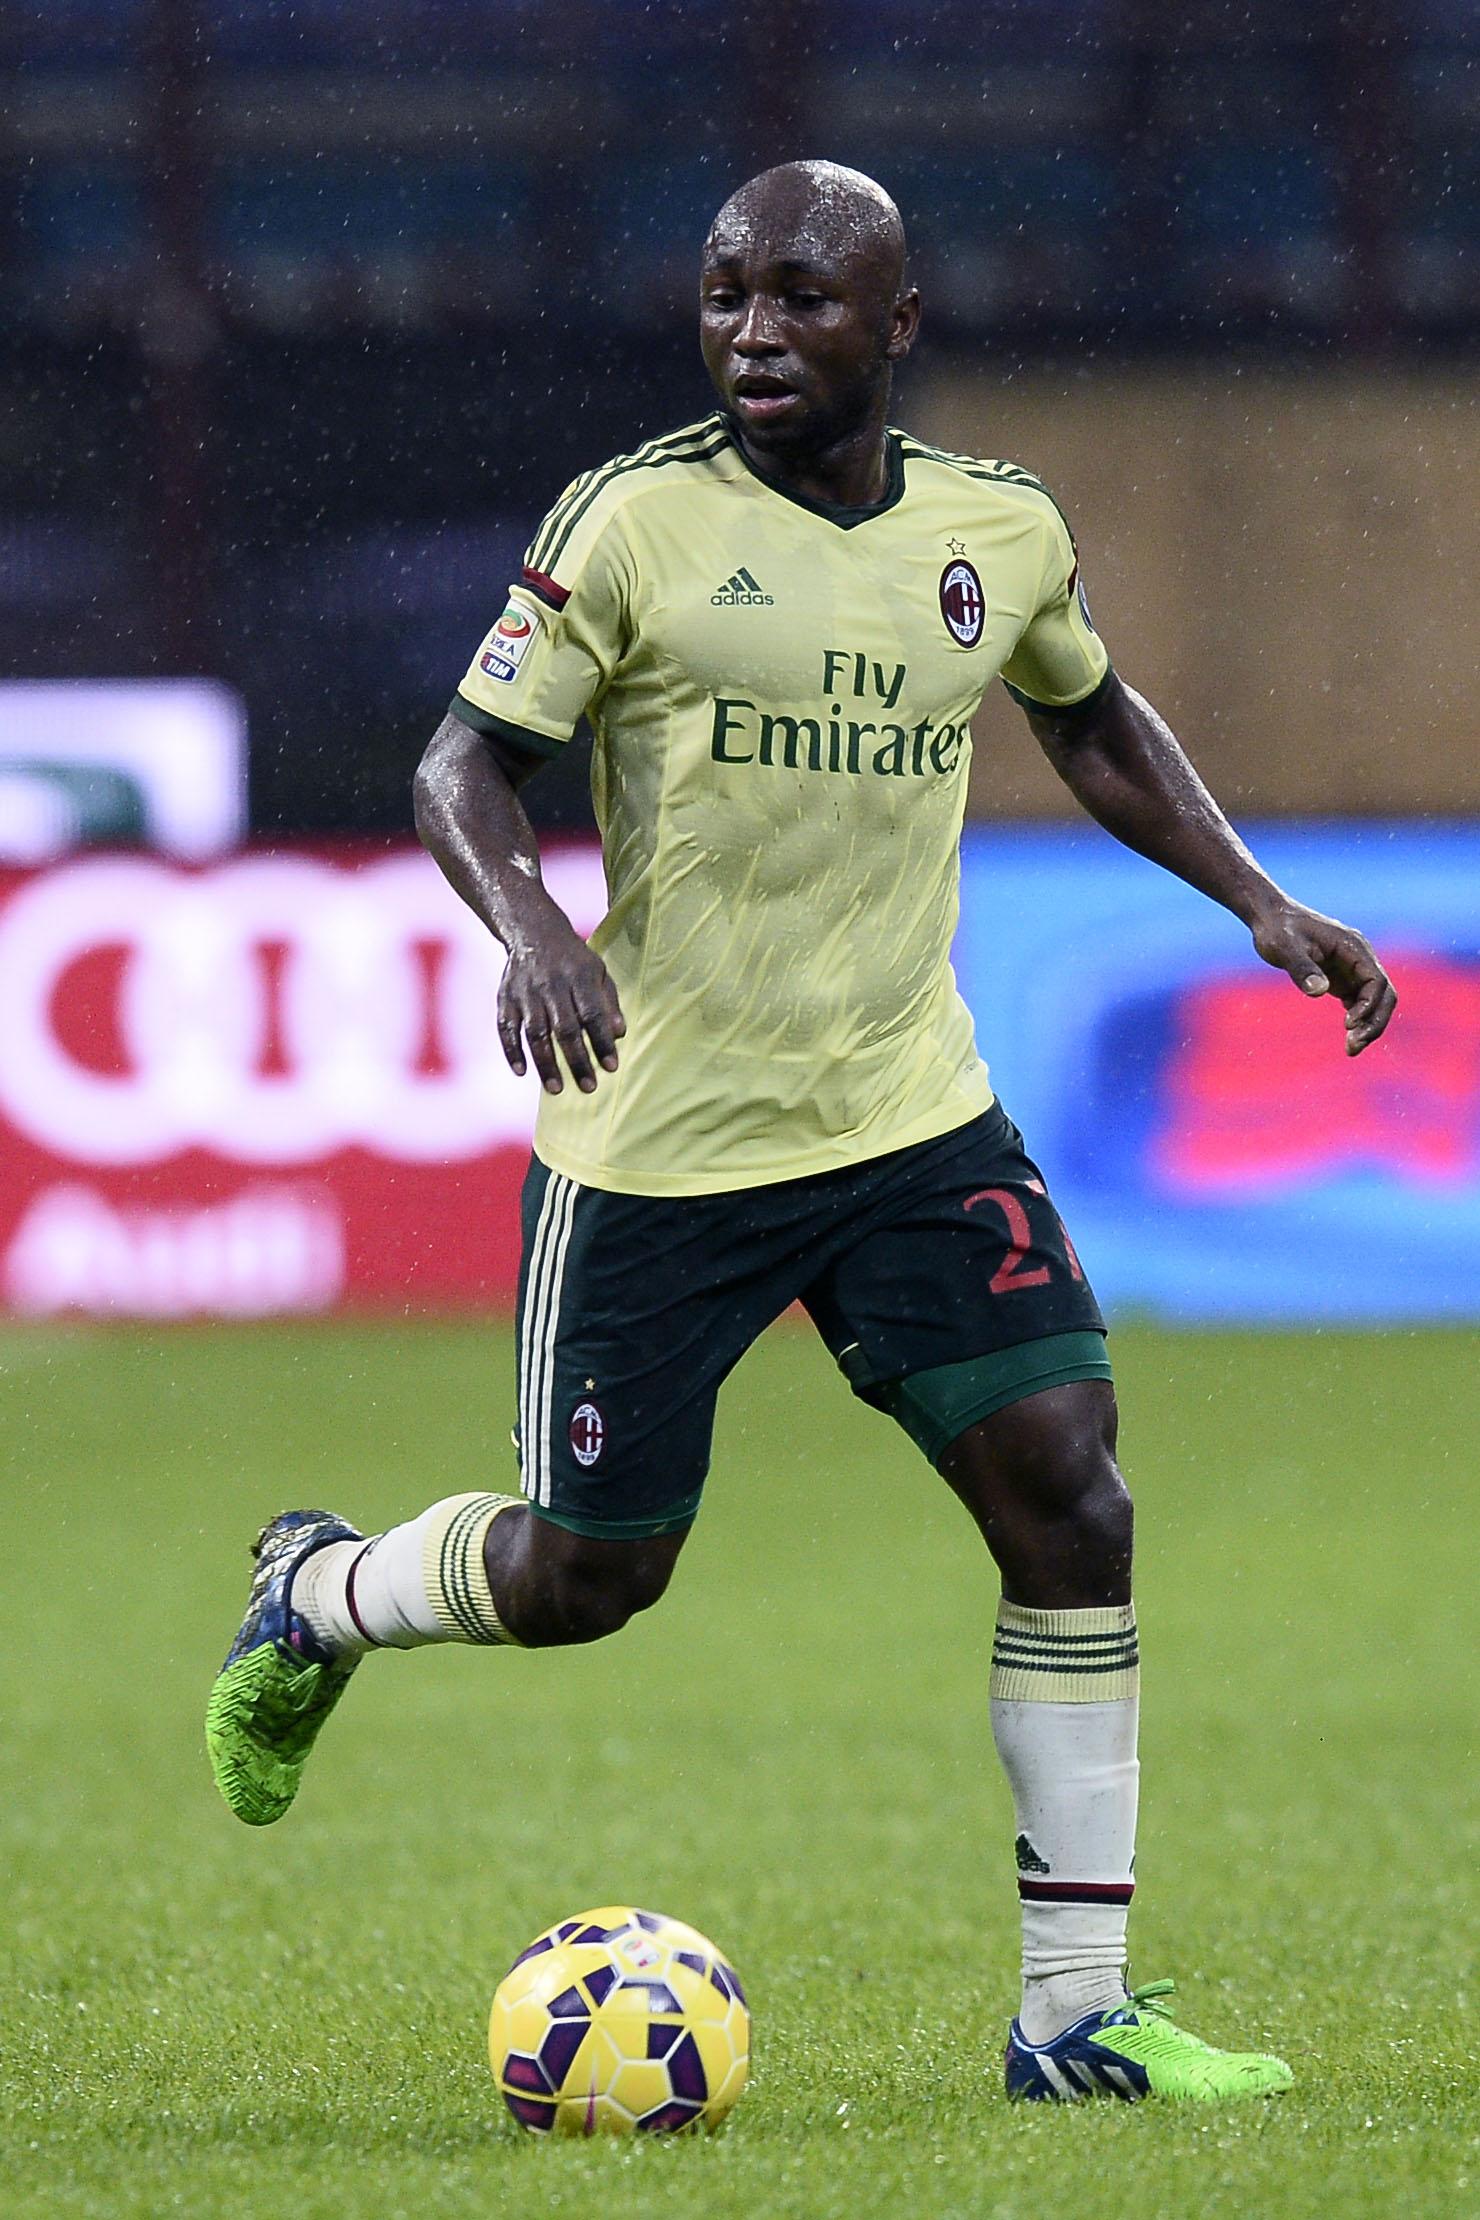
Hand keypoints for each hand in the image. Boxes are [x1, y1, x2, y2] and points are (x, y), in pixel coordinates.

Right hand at [497, 907, 625, 1093]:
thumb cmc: (573, 959)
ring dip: (546, 1063)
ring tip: (557, 1089)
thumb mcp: (598, 971)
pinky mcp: (505, 999)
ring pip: (535, 1033)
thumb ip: (609, 1002)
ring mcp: (526, 993)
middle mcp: (551, 985)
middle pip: (565, 1028)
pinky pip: (506, 1028)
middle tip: (588, 1087)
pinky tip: (521, 1072)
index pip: (593, 1014)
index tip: (611, 1067)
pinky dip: (512, 1051)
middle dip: (577, 1060)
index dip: (602, 1041)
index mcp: (580, 977)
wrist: (533, 932)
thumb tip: (620, 1034)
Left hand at [1249, 898, 1395, 1055]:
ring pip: (1374, 1001)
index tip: (1348, 1024)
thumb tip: (1320, 991)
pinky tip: (1348, 1038)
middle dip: (1374, 1022)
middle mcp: (1359, 958)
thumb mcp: (1285, 948)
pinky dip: (1358, 1020)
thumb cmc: (1277, 929)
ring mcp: (1352, 968)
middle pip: (1384, 994)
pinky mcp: (1342, 978)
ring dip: (1368, 1025)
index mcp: (1354, 947)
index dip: (1368, 1005)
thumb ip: (1302, 969)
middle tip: (1354, 1047)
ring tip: (1351, 1050)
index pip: (1376, 980)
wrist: (1270, 918)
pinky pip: (1360, 1002)